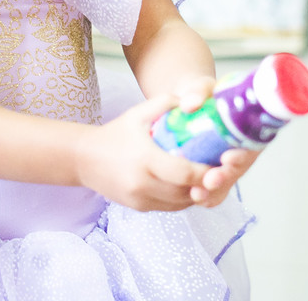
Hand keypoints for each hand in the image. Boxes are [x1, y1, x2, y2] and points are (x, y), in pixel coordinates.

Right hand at [76, 95, 209, 211]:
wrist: (85, 159)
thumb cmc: (116, 132)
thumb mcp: (138, 112)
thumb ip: (167, 102)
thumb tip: (195, 99)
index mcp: (145, 159)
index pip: (184, 173)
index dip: (206, 171)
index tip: (220, 162)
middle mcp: (142, 184)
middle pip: (185, 191)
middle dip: (206, 184)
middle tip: (222, 171)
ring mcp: (139, 199)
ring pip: (179, 203)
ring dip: (197, 193)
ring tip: (209, 178)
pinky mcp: (139, 207)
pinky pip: (169, 207)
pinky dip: (183, 199)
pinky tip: (191, 185)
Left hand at [163, 75, 260, 206]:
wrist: (188, 106)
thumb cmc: (203, 95)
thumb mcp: (203, 87)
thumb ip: (199, 91)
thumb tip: (188, 104)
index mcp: (249, 126)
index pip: (253, 144)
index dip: (243, 154)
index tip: (228, 157)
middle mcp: (242, 149)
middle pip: (240, 169)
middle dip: (226, 177)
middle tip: (211, 179)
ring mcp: (228, 165)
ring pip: (226, 184)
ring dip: (213, 191)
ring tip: (197, 193)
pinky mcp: (212, 175)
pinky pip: (212, 192)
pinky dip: (203, 196)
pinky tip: (191, 196)